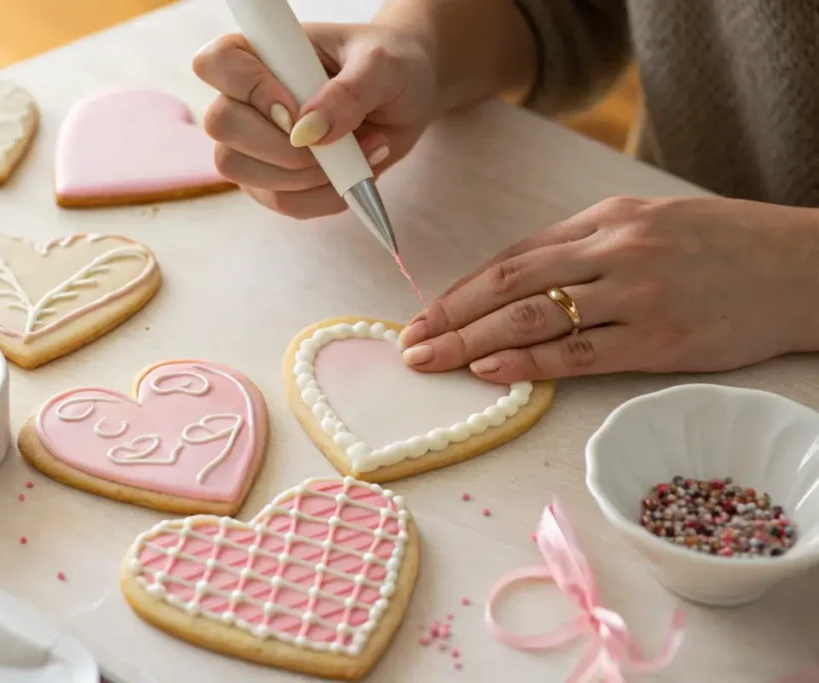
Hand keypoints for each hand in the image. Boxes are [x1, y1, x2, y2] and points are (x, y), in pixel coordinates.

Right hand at [193, 23, 437, 218]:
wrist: (408, 97)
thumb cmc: (390, 64)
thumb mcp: (382, 65)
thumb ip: (348, 91)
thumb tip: (308, 131)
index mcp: (260, 52)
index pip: (214, 63)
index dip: (250, 89)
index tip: (294, 107)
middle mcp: (245, 98)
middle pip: (221, 125)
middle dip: (281, 145)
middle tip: (335, 139)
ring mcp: (253, 145)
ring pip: (245, 174)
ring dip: (307, 175)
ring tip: (357, 153)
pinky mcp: (273, 181)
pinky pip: (283, 202)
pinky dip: (324, 197)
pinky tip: (354, 173)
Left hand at [398, 197, 818, 381]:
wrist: (801, 268)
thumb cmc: (720, 244)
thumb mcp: (647, 221)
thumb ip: (583, 245)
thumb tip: (517, 280)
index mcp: (605, 220)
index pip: (512, 259)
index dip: (461, 290)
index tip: (424, 315)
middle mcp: (614, 252)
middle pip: (510, 287)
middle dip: (451, 317)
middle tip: (410, 344)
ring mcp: (637, 295)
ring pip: (536, 319)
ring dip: (473, 343)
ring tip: (433, 361)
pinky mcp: (660, 339)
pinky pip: (580, 353)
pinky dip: (530, 362)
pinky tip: (490, 371)